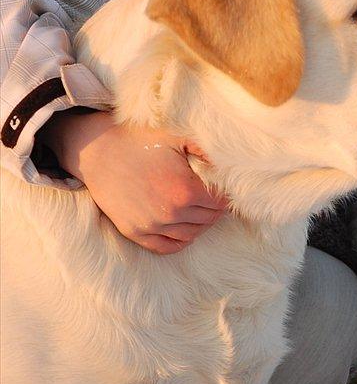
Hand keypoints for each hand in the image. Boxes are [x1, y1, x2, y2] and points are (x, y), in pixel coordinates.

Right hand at [42, 111, 227, 253]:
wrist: (98, 150)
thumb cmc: (140, 140)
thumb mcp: (178, 137)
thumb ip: (207, 149)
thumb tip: (231, 160)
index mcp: (185, 190)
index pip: (220, 202)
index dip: (227, 193)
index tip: (228, 187)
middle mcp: (170, 213)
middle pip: (209, 219)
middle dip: (216, 208)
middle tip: (217, 196)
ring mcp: (151, 226)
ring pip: (191, 235)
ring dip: (201, 224)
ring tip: (202, 209)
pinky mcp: (135, 232)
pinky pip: (167, 247)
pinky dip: (181, 239)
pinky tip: (185, 225)